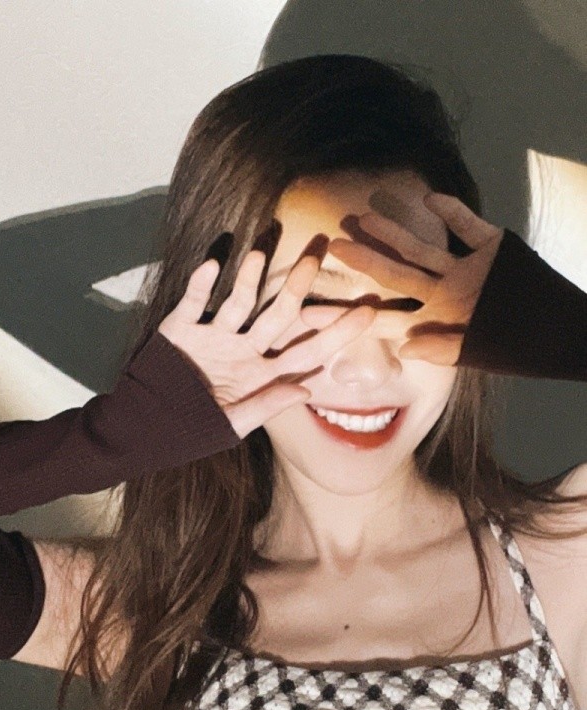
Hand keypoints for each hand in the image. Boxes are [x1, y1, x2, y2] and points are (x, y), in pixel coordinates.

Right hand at [157, 238, 375, 438]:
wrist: (141, 428)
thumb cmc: (189, 431)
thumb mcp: (231, 424)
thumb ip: (266, 405)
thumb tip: (307, 390)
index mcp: (261, 374)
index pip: (306, 351)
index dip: (335, 333)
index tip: (366, 313)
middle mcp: (243, 350)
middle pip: (277, 316)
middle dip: (296, 287)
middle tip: (316, 256)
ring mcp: (213, 336)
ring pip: (238, 301)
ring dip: (248, 277)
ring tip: (259, 251)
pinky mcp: (180, 328)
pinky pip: (193, 303)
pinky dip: (200, 285)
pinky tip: (212, 265)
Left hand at [326, 193, 503, 364]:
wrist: (562, 329)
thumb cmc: (517, 346)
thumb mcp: (476, 351)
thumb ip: (440, 349)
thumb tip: (404, 348)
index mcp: (434, 319)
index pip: (382, 316)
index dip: (348, 314)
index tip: (310, 311)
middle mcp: (444, 292)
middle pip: (395, 274)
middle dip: (363, 261)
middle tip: (330, 247)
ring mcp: (466, 269)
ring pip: (423, 247)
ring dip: (395, 231)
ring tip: (364, 215)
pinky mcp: (493, 248)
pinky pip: (469, 227)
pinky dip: (453, 212)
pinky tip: (429, 198)